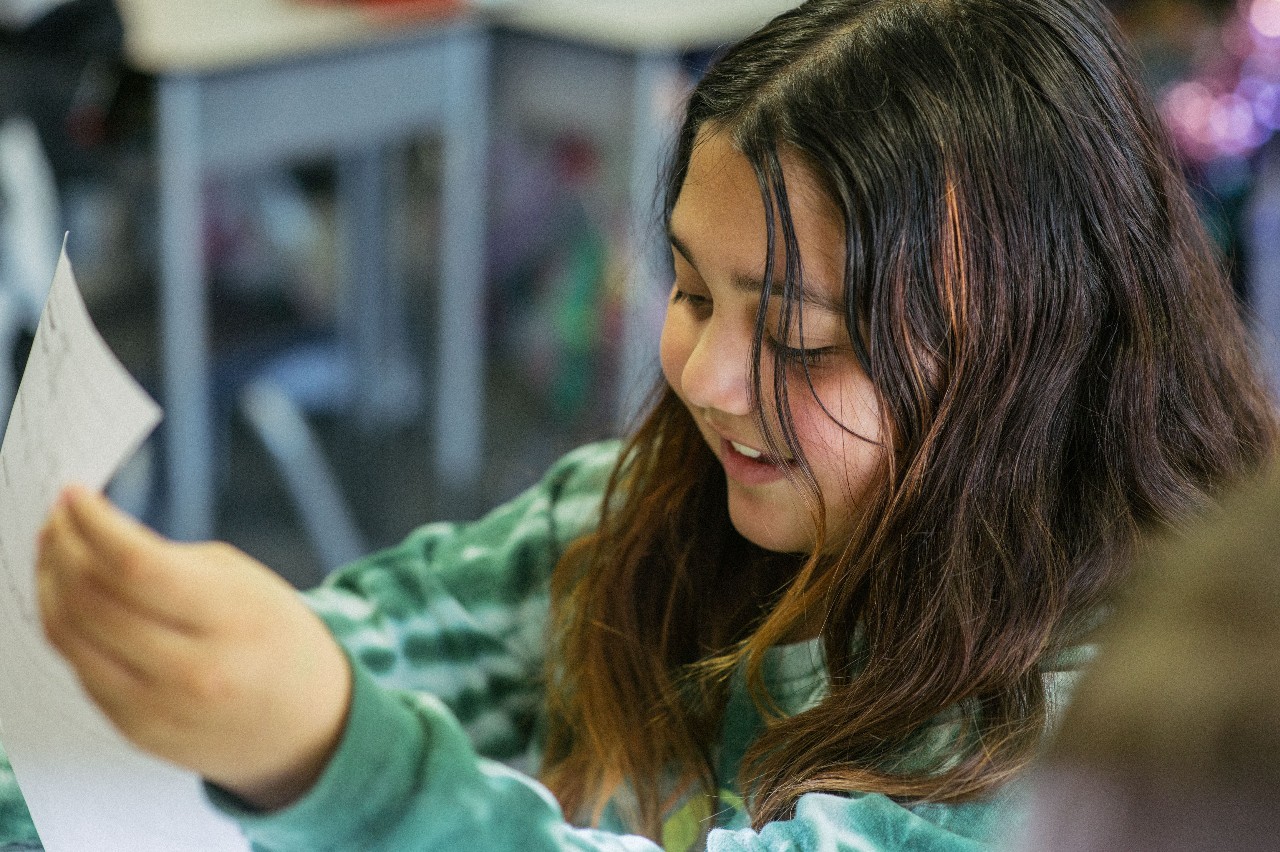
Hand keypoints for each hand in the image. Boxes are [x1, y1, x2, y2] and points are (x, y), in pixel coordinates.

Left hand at [36, 485, 351, 810]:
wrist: (305, 722)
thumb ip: (170, 562)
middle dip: (62, 548)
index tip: (74, 494)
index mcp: (233, 620)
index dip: (93, 524)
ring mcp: (159, 708)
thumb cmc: (274, 639)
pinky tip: (69, 600)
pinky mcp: (135, 731)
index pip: (137, 566)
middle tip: (59, 518)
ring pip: (71, 638)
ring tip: (54, 553)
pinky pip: (79, 669)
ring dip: (49, 586)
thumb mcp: (244, 584)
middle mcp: (194, 670)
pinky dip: (66, 627)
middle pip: (92, 600)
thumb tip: (90, 537)